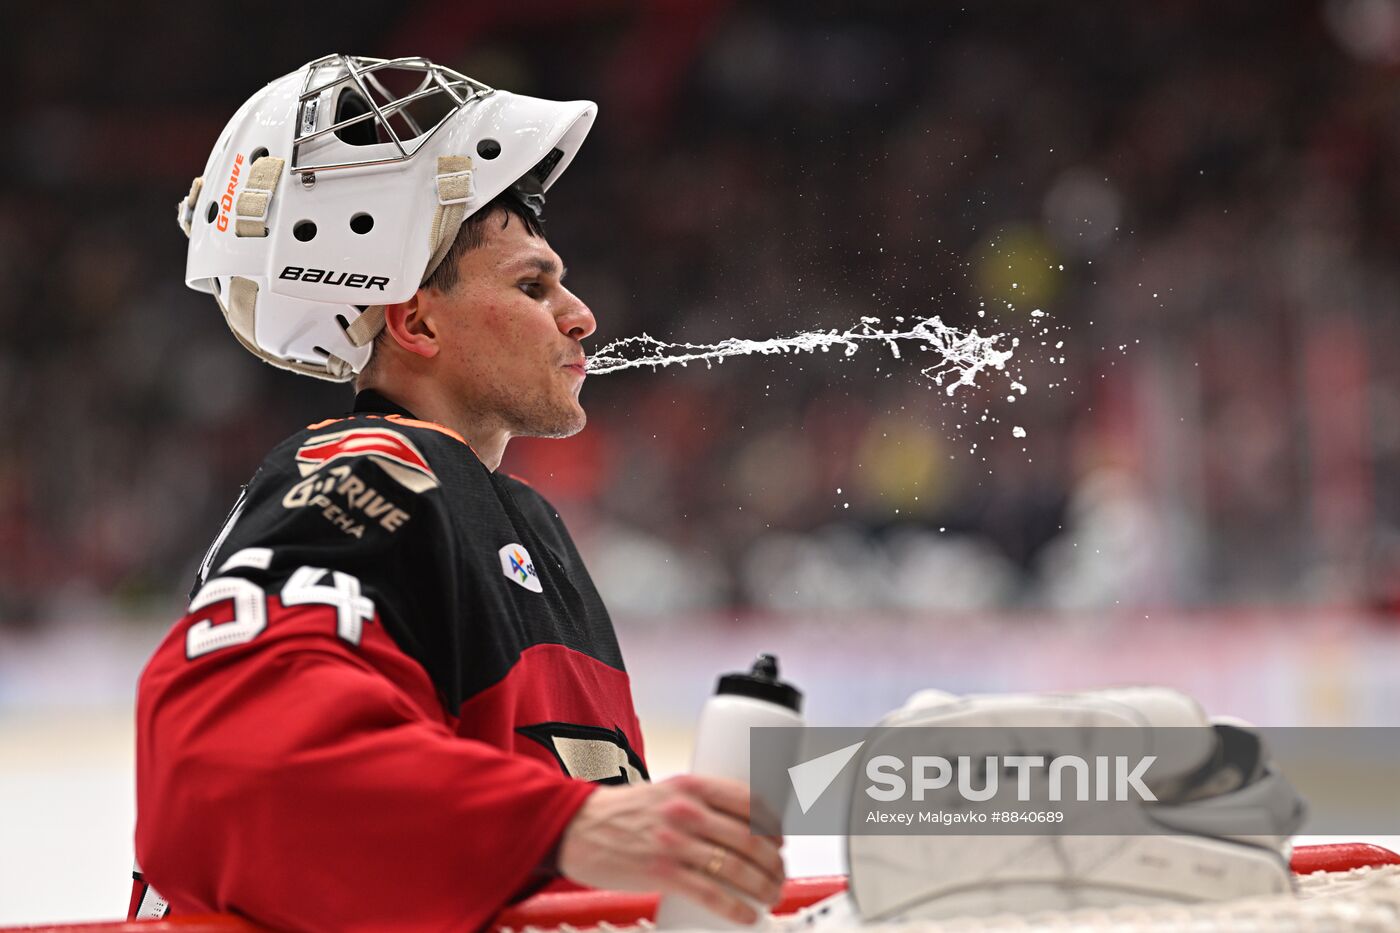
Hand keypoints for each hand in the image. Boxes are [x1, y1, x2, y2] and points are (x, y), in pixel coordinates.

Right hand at [557, 775, 785, 923]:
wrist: (574, 827)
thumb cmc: (619, 813)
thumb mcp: (662, 792)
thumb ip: (695, 803)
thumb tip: (732, 827)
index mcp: (690, 785)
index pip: (748, 801)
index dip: (773, 824)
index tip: (781, 840)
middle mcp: (687, 811)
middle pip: (749, 838)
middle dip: (773, 861)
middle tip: (779, 873)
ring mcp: (675, 843)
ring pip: (736, 868)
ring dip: (762, 885)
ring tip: (771, 894)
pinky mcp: (663, 874)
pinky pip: (712, 894)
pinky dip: (736, 908)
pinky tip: (748, 914)